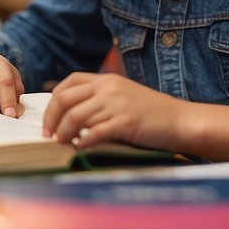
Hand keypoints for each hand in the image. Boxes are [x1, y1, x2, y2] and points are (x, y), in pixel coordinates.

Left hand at [42, 72, 185, 150]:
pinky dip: (82, 143)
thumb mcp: (123, 95)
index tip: (48, 117)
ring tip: (60, 144)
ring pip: (76, 118)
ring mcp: (117, 105)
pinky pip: (94, 133)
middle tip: (47, 134)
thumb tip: (69, 114)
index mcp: (106, 79)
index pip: (68, 83)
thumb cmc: (151, 112)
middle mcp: (108, 88)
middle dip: (50, 119)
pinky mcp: (125, 123)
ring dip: (63, 133)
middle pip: (65, 100)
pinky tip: (79, 149)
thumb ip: (99, 98)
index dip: (53, 100)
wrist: (181, 120)